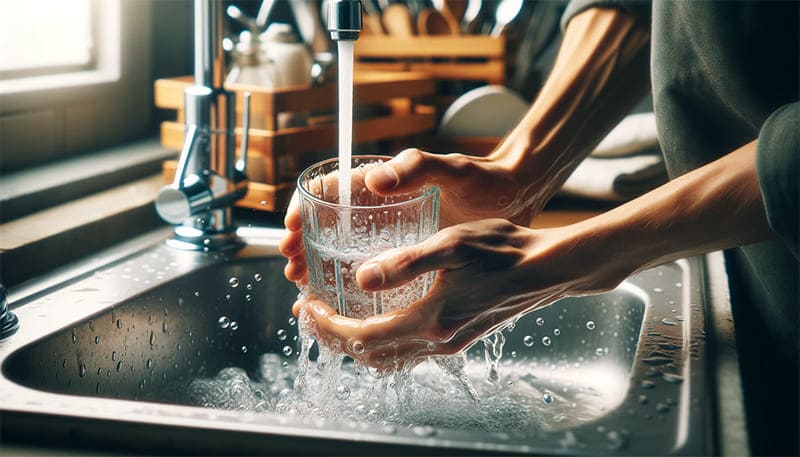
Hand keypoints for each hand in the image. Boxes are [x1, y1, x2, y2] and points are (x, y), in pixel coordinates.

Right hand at [280, 148, 542, 283]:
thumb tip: (375, 178)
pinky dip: (351, 281)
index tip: (289, 229)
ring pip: (346, 248)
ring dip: (321, 265)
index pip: (332, 191)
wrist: (517, 200)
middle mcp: (385, 207)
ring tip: (305, 285)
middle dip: (306, 244)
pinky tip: (342, 299)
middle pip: (331, 224)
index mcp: (386, 183)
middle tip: (292, 267)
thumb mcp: (452, 170)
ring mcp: (396, 232)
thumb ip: (417, 168)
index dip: (305, 209)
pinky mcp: (410, 252)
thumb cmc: (485, 180)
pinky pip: (371, 267)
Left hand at [293, 219, 630, 370]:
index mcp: (430, 320)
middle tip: (311, 314)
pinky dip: (382, 342)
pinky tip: (377, 319)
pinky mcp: (458, 336)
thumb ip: (405, 262)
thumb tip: (363, 276)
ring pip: (389, 358)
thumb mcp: (451, 245)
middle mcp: (437, 340)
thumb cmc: (504, 251)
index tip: (307, 306)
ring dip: (356, 343)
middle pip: (371, 355)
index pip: (363, 338)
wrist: (547, 268)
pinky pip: (408, 351)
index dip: (329, 326)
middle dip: (335, 338)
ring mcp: (449, 343)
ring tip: (335, 319)